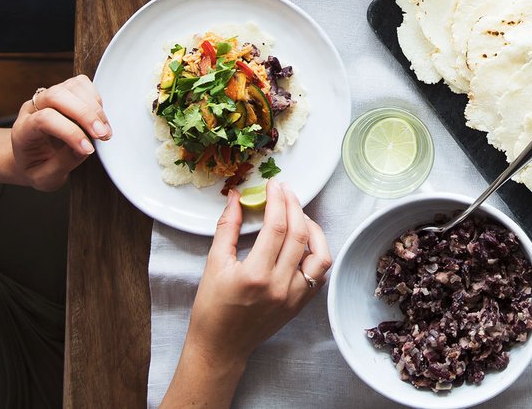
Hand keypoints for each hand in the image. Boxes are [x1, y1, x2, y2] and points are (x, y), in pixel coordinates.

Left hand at [10, 74, 110, 189]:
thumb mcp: (44, 178)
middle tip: (102, 134)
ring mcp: (49, 96)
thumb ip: (61, 165)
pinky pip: (82, 83)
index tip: (88, 149)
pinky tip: (99, 118)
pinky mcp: (64, 91)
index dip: (70, 132)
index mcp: (23, 129)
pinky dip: (95, 99)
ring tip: (104, 130)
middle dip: (84, 114)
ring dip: (94, 107)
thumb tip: (84, 148)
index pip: (45, 119)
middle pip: (57, 95)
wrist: (30, 156)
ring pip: (72, 86)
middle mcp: (33, 107)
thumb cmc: (36, 167)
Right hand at [186, 180, 331, 360]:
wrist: (220, 347)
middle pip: (299, 234)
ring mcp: (294, 297)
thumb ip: (226, 227)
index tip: (274, 185)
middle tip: (286, 190)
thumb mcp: (214, 264)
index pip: (276, 226)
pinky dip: (317, 252)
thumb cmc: (212, 308)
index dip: (277, 200)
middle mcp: (280, 286)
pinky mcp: (300, 304)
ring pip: (319, 253)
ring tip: (299, 215)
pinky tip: (304, 241)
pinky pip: (320, 273)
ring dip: (313, 228)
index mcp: (255, 275)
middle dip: (294, 206)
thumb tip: (235, 196)